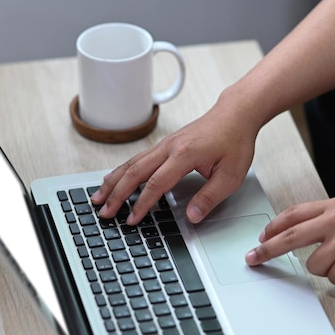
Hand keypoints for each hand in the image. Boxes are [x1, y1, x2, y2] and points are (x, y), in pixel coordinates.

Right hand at [91, 90, 261, 224]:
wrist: (235, 114)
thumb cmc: (234, 142)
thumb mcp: (231, 176)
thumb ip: (210, 198)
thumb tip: (191, 217)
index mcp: (185, 155)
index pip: (156, 184)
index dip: (141, 204)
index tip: (131, 219)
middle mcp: (169, 147)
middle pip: (135, 172)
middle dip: (116, 194)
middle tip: (104, 211)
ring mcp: (165, 144)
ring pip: (131, 163)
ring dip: (113, 181)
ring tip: (98, 197)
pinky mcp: (164, 144)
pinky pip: (137, 158)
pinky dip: (122, 170)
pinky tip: (114, 178)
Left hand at [245, 195, 334, 284]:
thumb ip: (332, 216)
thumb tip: (310, 230)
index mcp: (333, 206)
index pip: (293, 214)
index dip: (273, 226)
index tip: (261, 236)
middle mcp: (334, 221)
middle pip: (289, 237)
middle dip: (267, 250)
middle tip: (254, 258)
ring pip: (314, 265)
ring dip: (327, 270)